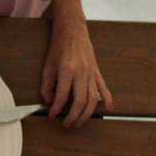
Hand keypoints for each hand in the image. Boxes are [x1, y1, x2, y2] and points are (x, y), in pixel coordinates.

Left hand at [41, 14, 112, 128]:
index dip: (56, 109)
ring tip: (79, 123)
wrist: (73, 31)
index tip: (51, 116)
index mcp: (67, 71)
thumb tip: (48, 101)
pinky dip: (108, 99)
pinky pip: (104, 88)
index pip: (62, 97)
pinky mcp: (97, 72)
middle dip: (73, 116)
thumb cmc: (59, 47)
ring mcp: (92, 73)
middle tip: (66, 124)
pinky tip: (109, 109)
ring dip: (86, 114)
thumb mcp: (48, 66)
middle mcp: (82, 73)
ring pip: (93, 99)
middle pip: (80, 102)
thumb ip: (47, 85)